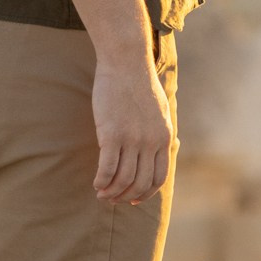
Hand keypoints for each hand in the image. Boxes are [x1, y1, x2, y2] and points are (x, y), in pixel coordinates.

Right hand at [90, 46, 174, 205]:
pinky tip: (96, 183)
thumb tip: (158, 148)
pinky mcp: (112, 134)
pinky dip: (101, 181)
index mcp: (164, 137)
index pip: (159, 177)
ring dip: (111, 192)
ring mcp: (132, 139)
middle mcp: (151, 141)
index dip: (146, 193)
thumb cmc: (139, 83)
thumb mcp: (160, 110)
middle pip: (140, 183)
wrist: (126, 61)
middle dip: (126, 197)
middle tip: (113, 199)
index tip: (134, 199)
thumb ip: (159, 131)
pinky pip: (107, 168)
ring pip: (123, 180)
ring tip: (101, 194)